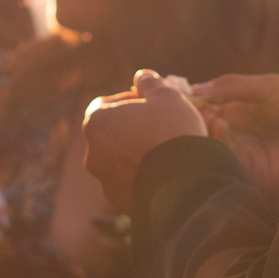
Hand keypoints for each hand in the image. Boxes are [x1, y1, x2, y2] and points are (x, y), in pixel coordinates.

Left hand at [81, 71, 206, 210]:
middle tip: (163, 127)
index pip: (105, 104)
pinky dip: (146, 175)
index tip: (151, 104)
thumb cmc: (173, 133)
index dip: (130, 101)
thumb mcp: (167, 96)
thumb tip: (142, 76)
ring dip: (140, 152)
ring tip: (170, 150)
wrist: (185, 186)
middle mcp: (93, 153)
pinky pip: (132, 181)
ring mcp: (105, 180)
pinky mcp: (120, 201)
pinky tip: (168, 171)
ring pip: (122, 160)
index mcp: (97, 122)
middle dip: (135, 128)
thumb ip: (151, 83)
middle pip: (114, 133)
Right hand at [191, 73, 278, 192]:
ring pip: (211, 145)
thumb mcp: (268, 87)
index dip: (194, 102)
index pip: (207, 108)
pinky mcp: (252, 171)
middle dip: (194, 118)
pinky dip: (217, 144)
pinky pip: (226, 160)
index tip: (182, 93)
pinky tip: (219, 126)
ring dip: (204, 130)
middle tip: (189, 106)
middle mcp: (239, 134)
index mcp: (241, 112)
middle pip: (204, 128)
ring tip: (208, 114)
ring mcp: (244, 153)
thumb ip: (233, 86)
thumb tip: (196, 88)